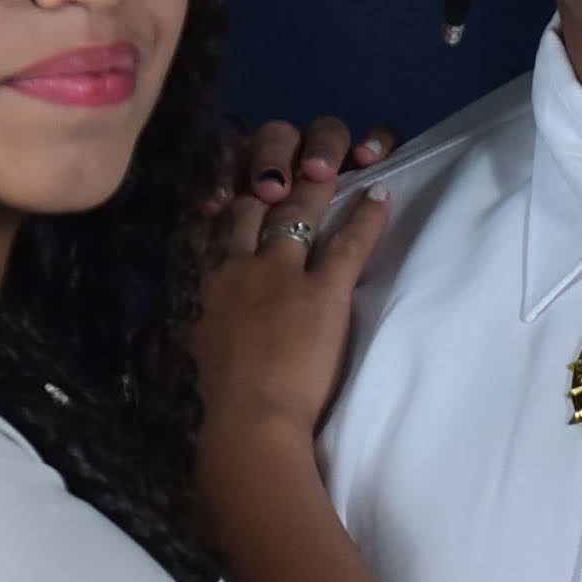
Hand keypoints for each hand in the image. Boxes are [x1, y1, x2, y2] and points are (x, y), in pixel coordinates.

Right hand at [194, 117, 404, 454]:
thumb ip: (205, 325)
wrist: (249, 417)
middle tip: (296, 166)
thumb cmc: (223, 398)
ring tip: (337, 163)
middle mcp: (243, 267)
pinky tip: (381, 194)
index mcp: (213, 283)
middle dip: (275, 177)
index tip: (252, 189)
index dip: (240, 203)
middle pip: (258, 206)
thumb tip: (201, 324)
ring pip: (300, 211)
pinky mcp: (323, 291)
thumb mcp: (200, 350)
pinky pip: (348, 243)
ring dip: (318, 184)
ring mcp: (284, 275)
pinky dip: (367, 217)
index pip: (224, 227)